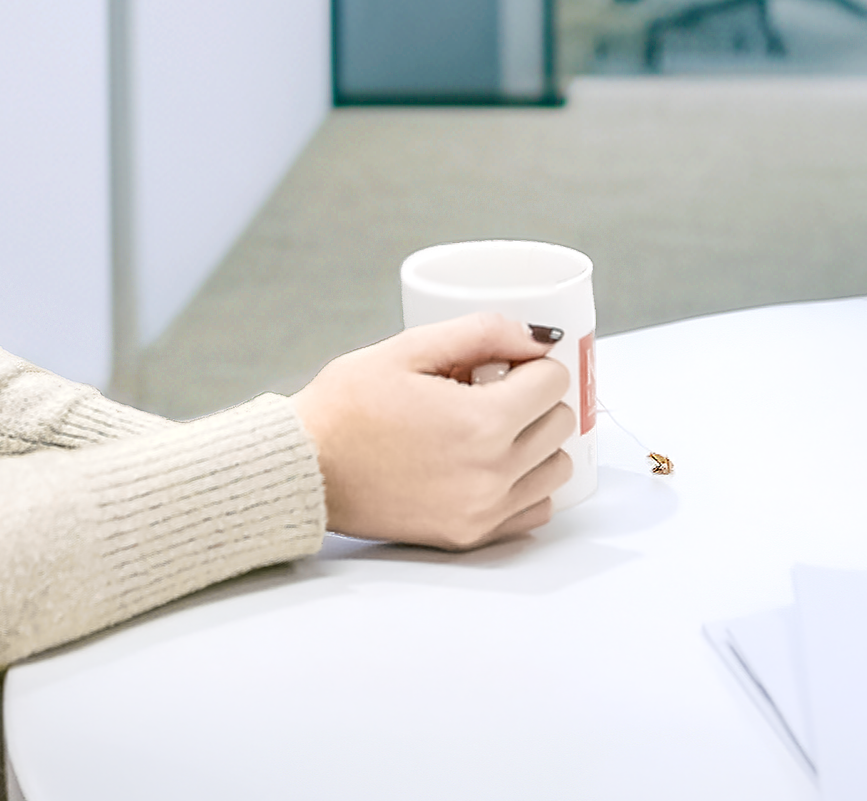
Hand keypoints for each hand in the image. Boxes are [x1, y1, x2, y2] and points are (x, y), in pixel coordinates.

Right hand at [290, 314, 573, 550]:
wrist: (306, 469)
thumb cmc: (347, 408)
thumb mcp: (409, 348)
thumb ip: (483, 332)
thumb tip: (539, 336)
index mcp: (481, 423)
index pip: (554, 382)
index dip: (530, 363)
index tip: (502, 365)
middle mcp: (491, 473)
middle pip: (560, 423)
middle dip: (535, 399)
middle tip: (492, 392)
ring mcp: (484, 510)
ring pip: (556, 468)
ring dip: (536, 442)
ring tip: (491, 429)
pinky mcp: (471, 535)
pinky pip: (535, 510)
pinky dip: (525, 485)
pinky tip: (489, 464)